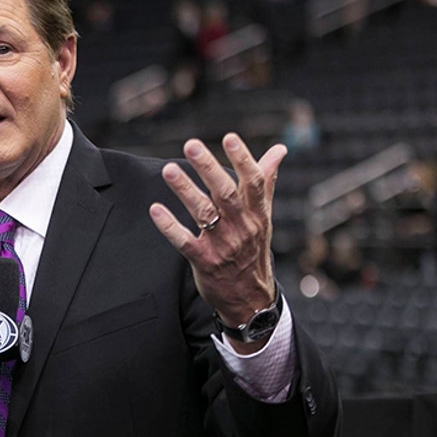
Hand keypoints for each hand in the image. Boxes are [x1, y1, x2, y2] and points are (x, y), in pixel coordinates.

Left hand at [149, 133, 284, 350]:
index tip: (229, 138)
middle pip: (225, 193)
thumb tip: (280, 149)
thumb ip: (266, 181)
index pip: (254, 182)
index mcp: (257, 213)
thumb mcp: (264, 216)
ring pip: (204, 213)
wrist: (250, 298)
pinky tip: (156, 209)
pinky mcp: (204, 261)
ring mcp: (223, 245)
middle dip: (208, 168)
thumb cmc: (253, 249)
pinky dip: (170, 226)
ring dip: (185, 190)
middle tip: (191, 145)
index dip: (243, 159)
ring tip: (168, 170)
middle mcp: (242, 227)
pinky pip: (185, 242)